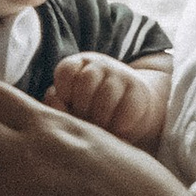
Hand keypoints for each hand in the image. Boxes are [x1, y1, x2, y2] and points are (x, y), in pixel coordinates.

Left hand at [48, 50, 170, 144]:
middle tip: (85, 122)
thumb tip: (57, 104)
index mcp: (78, 65)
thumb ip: (58, 106)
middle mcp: (100, 65)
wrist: (130, 112)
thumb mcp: (72, 106)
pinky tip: (116, 131)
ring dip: (101, 118)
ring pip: (107, 94)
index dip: (64, 92)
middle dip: (82, 107)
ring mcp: (121, 75)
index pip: (67, 70)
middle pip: (86, 80)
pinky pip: (127, 108)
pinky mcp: (139, 90)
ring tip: (100, 129)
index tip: (69, 106)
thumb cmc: (91, 112)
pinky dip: (119, 124)